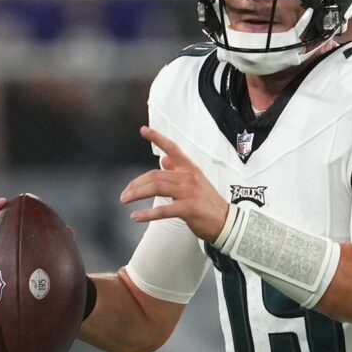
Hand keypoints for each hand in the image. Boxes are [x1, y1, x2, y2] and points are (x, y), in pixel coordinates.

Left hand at [119, 127, 229, 241]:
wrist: (226, 221)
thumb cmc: (208, 202)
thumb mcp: (195, 181)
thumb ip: (177, 170)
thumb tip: (163, 160)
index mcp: (189, 169)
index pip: (172, 148)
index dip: (157, 138)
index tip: (143, 130)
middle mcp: (188, 177)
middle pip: (155, 175)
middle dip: (136, 184)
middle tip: (124, 193)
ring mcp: (189, 192)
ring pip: (156, 188)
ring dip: (136, 194)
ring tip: (125, 200)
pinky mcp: (188, 208)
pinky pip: (163, 210)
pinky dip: (147, 214)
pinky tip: (136, 216)